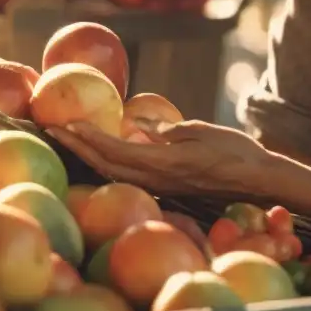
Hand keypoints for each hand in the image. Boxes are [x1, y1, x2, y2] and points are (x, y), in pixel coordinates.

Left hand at [48, 119, 273, 198]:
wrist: (258, 181)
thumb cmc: (236, 150)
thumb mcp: (201, 132)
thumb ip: (166, 131)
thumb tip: (136, 126)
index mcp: (165, 163)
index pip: (116, 150)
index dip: (88, 137)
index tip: (65, 122)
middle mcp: (157, 180)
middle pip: (106, 165)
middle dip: (76, 147)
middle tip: (51, 127)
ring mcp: (160, 187)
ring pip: (114, 174)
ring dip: (87, 156)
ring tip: (67, 138)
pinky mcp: (166, 188)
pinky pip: (128, 177)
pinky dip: (107, 163)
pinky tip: (98, 153)